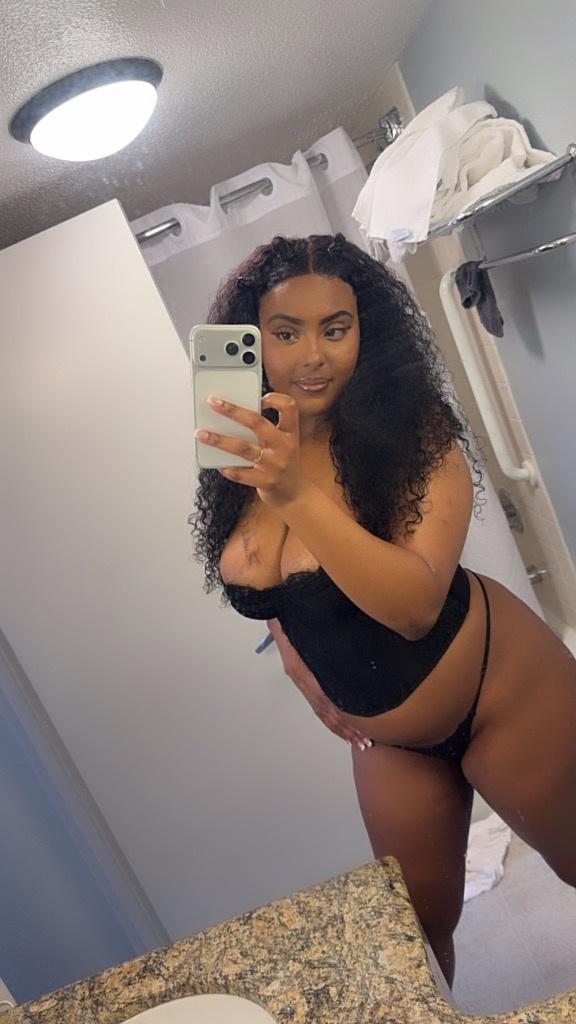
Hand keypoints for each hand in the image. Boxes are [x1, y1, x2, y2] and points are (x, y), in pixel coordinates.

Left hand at [195, 393, 302, 507]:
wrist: (294, 494)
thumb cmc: (283, 465)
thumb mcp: (281, 445)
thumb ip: (265, 432)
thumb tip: (230, 419)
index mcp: (290, 433)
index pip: (289, 407)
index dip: (275, 399)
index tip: (259, 398)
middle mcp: (285, 446)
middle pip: (257, 423)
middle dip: (233, 411)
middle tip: (213, 402)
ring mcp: (276, 465)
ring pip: (243, 448)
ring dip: (219, 440)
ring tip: (201, 434)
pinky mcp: (267, 482)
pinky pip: (242, 474)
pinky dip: (228, 469)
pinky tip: (218, 464)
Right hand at [267, 619, 373, 752]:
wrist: (274, 606)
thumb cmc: (290, 611)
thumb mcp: (299, 621)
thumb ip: (315, 632)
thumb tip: (342, 641)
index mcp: (300, 668)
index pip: (325, 701)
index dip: (342, 718)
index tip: (361, 731)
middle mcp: (300, 677)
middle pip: (324, 711)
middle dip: (345, 729)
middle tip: (366, 744)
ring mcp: (300, 678)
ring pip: (321, 710)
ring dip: (340, 727)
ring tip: (359, 741)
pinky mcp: (303, 677)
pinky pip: (318, 702)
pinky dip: (331, 717)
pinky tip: (344, 724)